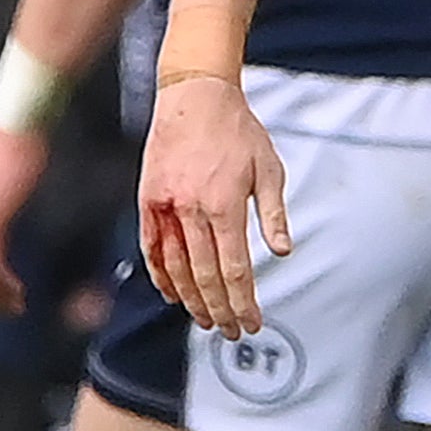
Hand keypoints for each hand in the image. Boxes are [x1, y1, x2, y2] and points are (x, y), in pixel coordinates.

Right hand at [140, 75, 289, 334]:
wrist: (195, 97)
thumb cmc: (240, 133)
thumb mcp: (269, 169)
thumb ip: (273, 214)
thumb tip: (283, 252)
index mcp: (224, 205)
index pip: (234, 269)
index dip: (243, 301)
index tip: (253, 322)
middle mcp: (191, 210)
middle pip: (204, 276)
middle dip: (219, 309)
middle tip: (230, 332)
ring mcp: (164, 207)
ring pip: (175, 267)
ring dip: (190, 299)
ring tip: (205, 321)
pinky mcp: (147, 201)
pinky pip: (151, 247)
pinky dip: (161, 275)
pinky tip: (172, 294)